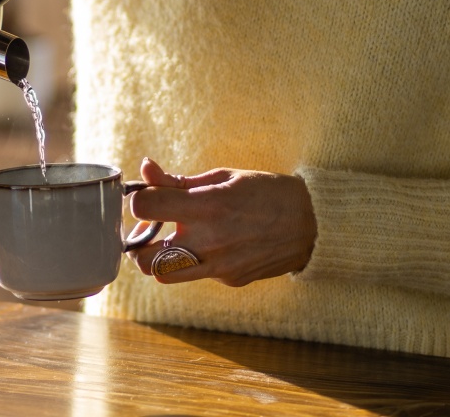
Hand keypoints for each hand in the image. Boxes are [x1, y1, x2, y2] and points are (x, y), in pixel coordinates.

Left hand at [128, 158, 316, 286]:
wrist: (313, 223)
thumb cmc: (266, 192)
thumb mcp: (223, 176)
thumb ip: (178, 180)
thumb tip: (146, 170)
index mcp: (206, 207)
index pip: (145, 208)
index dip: (137, 201)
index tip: (145, 197)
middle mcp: (209, 241)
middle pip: (143, 258)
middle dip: (136, 242)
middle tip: (148, 229)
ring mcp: (219, 266)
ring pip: (163, 275)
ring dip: (158, 259)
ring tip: (172, 240)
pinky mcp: (229, 279)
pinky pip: (197, 273)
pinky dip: (194, 260)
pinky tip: (213, 244)